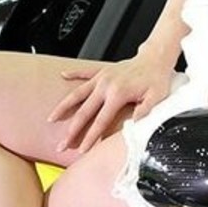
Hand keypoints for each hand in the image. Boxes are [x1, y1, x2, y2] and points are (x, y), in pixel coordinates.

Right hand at [47, 53, 173, 152]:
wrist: (155, 57)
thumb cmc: (156, 78)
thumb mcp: (156, 97)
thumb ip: (144, 111)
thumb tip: (133, 124)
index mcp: (118, 94)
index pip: (100, 121)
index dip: (90, 137)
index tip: (81, 149)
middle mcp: (106, 85)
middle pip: (83, 111)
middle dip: (71, 130)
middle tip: (62, 145)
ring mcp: (102, 77)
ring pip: (77, 93)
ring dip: (63, 106)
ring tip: (51, 118)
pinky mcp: (102, 70)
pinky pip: (84, 72)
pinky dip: (73, 74)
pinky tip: (63, 76)